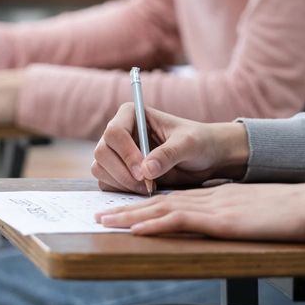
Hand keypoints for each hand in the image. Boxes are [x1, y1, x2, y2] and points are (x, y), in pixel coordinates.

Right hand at [92, 103, 248, 194]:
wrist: (204, 159)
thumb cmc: (198, 142)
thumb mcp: (188, 144)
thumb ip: (169, 154)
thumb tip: (147, 170)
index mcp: (131, 114)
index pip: (114, 132)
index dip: (126, 154)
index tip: (144, 173)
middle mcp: (119, 132)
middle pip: (102, 152)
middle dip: (122, 172)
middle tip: (146, 185)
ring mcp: (116, 152)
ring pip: (100, 169)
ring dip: (121, 183)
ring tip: (149, 188)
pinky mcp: (117, 171)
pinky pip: (106, 183)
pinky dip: (120, 190)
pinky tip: (143, 190)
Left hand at [96, 180, 304, 244]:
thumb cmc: (291, 212)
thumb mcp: (255, 212)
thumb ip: (237, 216)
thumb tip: (226, 224)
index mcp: (216, 196)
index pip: (174, 199)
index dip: (146, 204)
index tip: (125, 210)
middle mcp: (209, 198)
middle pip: (160, 201)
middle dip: (128, 208)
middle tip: (101, 214)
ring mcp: (213, 206)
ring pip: (162, 209)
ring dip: (131, 215)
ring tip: (106, 221)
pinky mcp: (220, 219)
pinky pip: (179, 220)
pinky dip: (154, 224)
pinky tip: (136, 229)